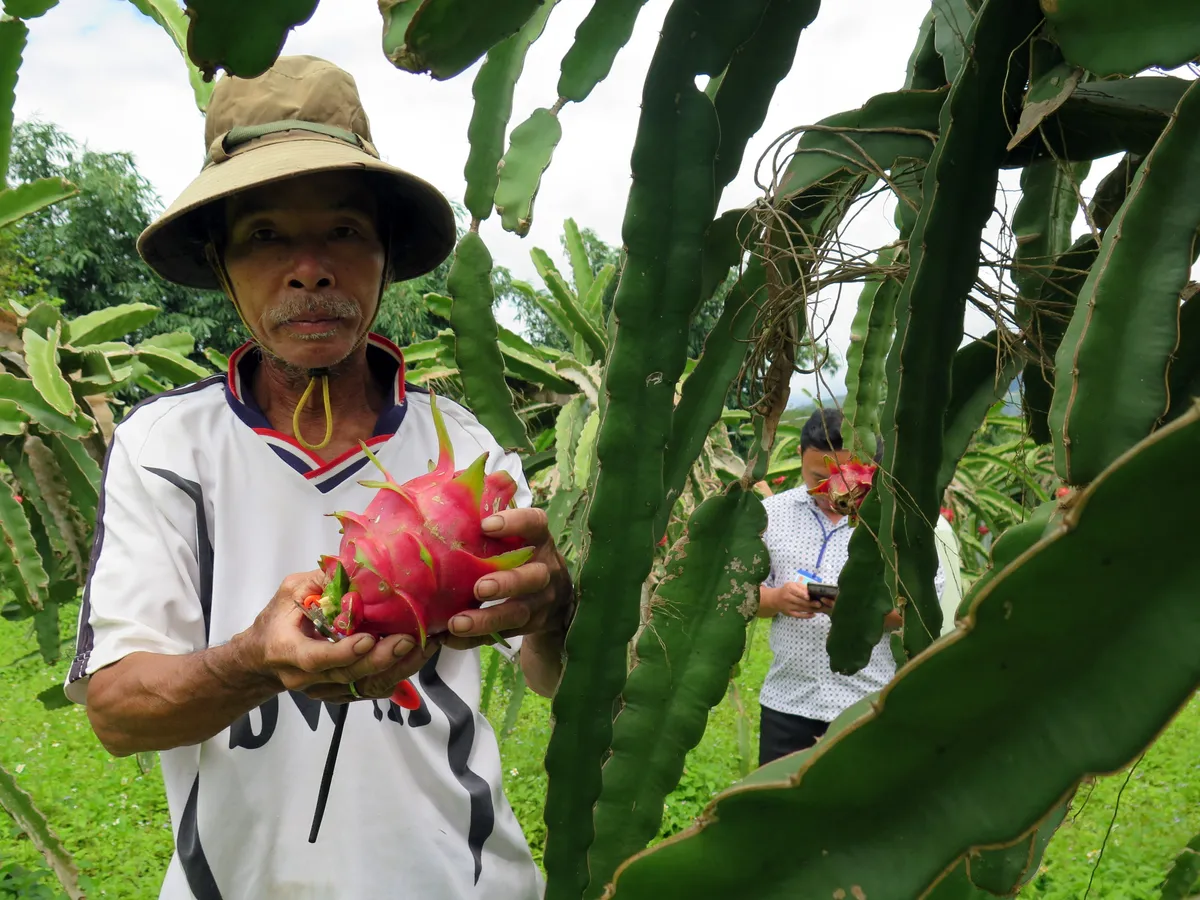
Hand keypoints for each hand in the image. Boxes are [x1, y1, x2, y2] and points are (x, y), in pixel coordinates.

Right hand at [236, 571, 427, 699]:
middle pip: (346, 676)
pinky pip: (368, 691)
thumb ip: (321, 581)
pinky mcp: (338, 695)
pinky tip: (415, 659)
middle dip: (380, 659)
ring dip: (396, 669)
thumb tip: (355, 563)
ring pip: (362, 687)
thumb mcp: (291, 592)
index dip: (343, 652)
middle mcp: (305, 678)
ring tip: (424, 648)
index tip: (368, 638)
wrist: (262, 659)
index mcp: (287, 651)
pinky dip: (393, 676)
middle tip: (409, 640)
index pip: (315, 658)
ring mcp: (322, 690)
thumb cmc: (277, 620)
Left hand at [442, 508, 572, 650]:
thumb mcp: (518, 536)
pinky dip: (476, 639)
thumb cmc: (522, 555)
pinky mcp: (529, 626)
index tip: (487, 524)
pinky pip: (502, 635)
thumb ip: (492, 522)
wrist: (556, 596)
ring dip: (487, 619)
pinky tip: (452, 639)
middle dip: (506, 583)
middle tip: (479, 587)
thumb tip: (447, 496)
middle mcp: (545, 570)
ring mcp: (540, 602)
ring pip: (518, 612)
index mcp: (539, 539)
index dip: (515, 523)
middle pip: (532, 577)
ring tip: (458, 623)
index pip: (535, 523)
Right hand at [760, 582, 823, 618]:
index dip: (803, 595)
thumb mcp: (793, 585)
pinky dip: (806, 616)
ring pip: (801, 609)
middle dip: (811, 604)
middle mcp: (787, 597)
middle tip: (820, 604)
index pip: (797, 592)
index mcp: (789, 588)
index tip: (809, 597)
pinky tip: (813, 615)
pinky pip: (799, 615)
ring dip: (812, 609)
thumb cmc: (787, 590)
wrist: (775, 599)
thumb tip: (813, 591)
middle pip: (800, 602)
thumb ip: (802, 587)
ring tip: (820, 609)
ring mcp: (788, 606)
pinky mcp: (789, 613)